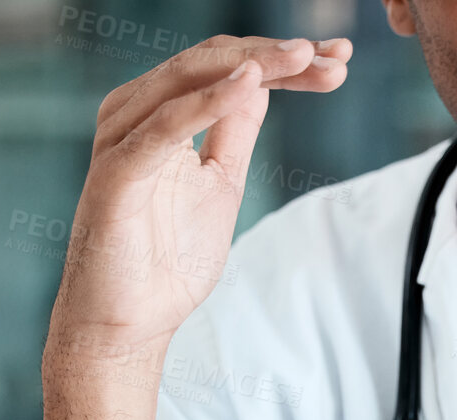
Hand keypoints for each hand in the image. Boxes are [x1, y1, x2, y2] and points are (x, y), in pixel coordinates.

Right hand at [38, 35, 351, 419]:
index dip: (284, 62)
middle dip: (278, 56)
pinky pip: (167, 124)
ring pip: (190, 77)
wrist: (125, 326)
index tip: (338, 60)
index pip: (229, 68)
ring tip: (300, 57)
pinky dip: (209, 99)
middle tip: (333, 55)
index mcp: (162, 114)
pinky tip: (250, 83)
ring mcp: (125, 137)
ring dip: (251, 63)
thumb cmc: (164, 263)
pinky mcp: (119, 170)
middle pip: (215, 60)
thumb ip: (233, 133)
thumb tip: (262, 85)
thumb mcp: (219, 185)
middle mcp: (138, 113)